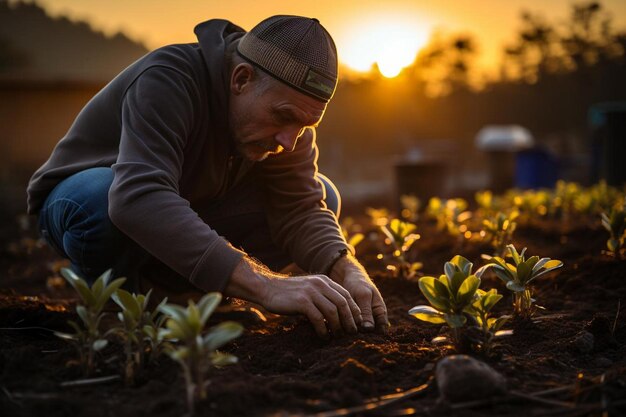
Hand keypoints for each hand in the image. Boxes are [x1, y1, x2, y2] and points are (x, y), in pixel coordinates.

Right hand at [226, 257, 361, 338]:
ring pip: (333, 311)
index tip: (357, 324)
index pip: (347, 295)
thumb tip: (338, 315)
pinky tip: (324, 337)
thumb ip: (323, 296)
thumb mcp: (309, 289)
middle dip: (350, 320)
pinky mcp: (302, 302)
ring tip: (338, 337)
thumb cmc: (289, 293)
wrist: (267, 288)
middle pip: (343, 303)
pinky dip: (324, 330)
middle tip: (351, 333)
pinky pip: (318, 318)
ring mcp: (311, 292)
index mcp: (324, 281)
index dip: (354, 310)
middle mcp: (320, 284)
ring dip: (338, 327)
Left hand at [330, 255, 387, 332]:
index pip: (380, 330)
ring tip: (341, 331)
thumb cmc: (359, 284)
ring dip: (351, 333)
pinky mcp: (353, 320)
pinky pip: (351, 328)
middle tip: (347, 333)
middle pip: (370, 334)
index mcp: (380, 312)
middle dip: (360, 335)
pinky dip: (345, 329)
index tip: (358, 331)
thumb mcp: (363, 296)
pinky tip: (337, 328)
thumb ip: (366, 311)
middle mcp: (374, 319)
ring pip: (360, 332)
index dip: (372, 334)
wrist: (350, 277)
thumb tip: (368, 329)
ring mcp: (364, 320)